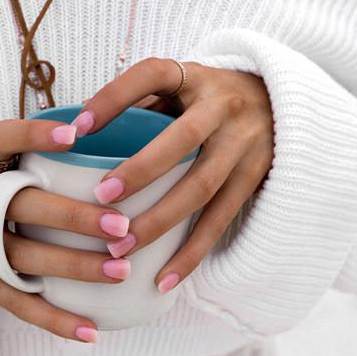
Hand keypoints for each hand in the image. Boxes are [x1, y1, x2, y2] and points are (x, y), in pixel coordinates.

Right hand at [0, 118, 135, 342]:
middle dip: (74, 217)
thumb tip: (96, 128)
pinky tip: (91, 330)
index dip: (35, 135)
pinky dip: (55, 320)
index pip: (2, 140)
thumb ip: (25, 155)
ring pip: (26, 258)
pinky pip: (18, 304)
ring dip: (76, 266)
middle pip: (23, 207)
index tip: (75, 135)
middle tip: (121, 226)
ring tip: (121, 270)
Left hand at [72, 57, 274, 293]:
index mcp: (195, 77)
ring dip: (159, 222)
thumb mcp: (178, 85)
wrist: (281, 104)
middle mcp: (224, 108)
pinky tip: (163, 279)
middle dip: (141, 170)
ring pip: (202, 188)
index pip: (152, 76)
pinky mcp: (254, 179)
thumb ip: (137, 100)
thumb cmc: (207, 98)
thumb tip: (75, 124)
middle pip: (184, 138)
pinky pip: (220, 221)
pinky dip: (191, 254)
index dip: (114, 98)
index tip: (77, 126)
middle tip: (101, 199)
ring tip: (119, 249)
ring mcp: (244, 145)